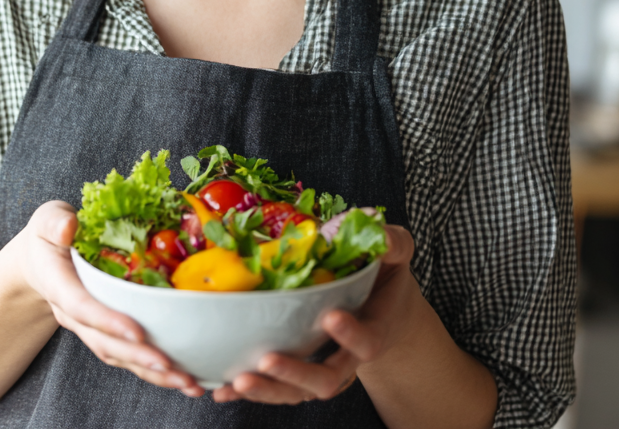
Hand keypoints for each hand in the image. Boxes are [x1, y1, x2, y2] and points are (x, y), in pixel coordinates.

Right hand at [15, 200, 203, 397]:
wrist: (39, 260)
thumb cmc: (50, 236)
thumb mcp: (47, 220)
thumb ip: (55, 223)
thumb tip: (69, 226)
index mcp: (60, 285)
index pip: (83, 307)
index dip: (109, 321)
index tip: (137, 333)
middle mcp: (73, 314)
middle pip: (104, 342)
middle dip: (137, 357)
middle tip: (169, 365)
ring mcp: (89, 327)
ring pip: (118, 356)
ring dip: (151, 372)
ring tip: (185, 381)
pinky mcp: (105, 331)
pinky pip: (127, 355)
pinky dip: (153, 370)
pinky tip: (182, 376)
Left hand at [212, 224, 417, 405]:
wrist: (385, 307)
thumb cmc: (386, 276)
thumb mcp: (395, 254)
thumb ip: (392, 242)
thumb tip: (376, 228)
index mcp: (375, 328)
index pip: (368, 342)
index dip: (351, 334)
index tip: (330, 316)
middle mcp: (349, 356)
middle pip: (328, 379)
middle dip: (296, 373)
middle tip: (267, 360)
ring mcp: (324, 366)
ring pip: (299, 391)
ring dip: (269, 388)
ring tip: (238, 380)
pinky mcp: (301, 368)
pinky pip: (278, 387)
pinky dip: (252, 391)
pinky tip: (222, 389)